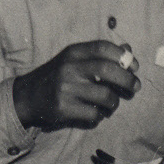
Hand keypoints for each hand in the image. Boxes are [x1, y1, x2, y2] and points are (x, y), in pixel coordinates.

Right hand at [11, 41, 139, 130]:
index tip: (134, 67)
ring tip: (111, 103)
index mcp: (73, 53)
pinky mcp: (63, 108)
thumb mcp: (75, 59)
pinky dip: (100, 115)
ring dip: (114, 102)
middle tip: (135, 87)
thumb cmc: (59, 75)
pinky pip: (93, 114)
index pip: (103, 48)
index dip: (123, 56)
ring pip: (105, 96)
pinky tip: (95, 113)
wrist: (28, 95)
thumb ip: (100, 55)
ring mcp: (65, 89)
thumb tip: (128, 51)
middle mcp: (69, 68)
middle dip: (127, 80)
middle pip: (108, 70)